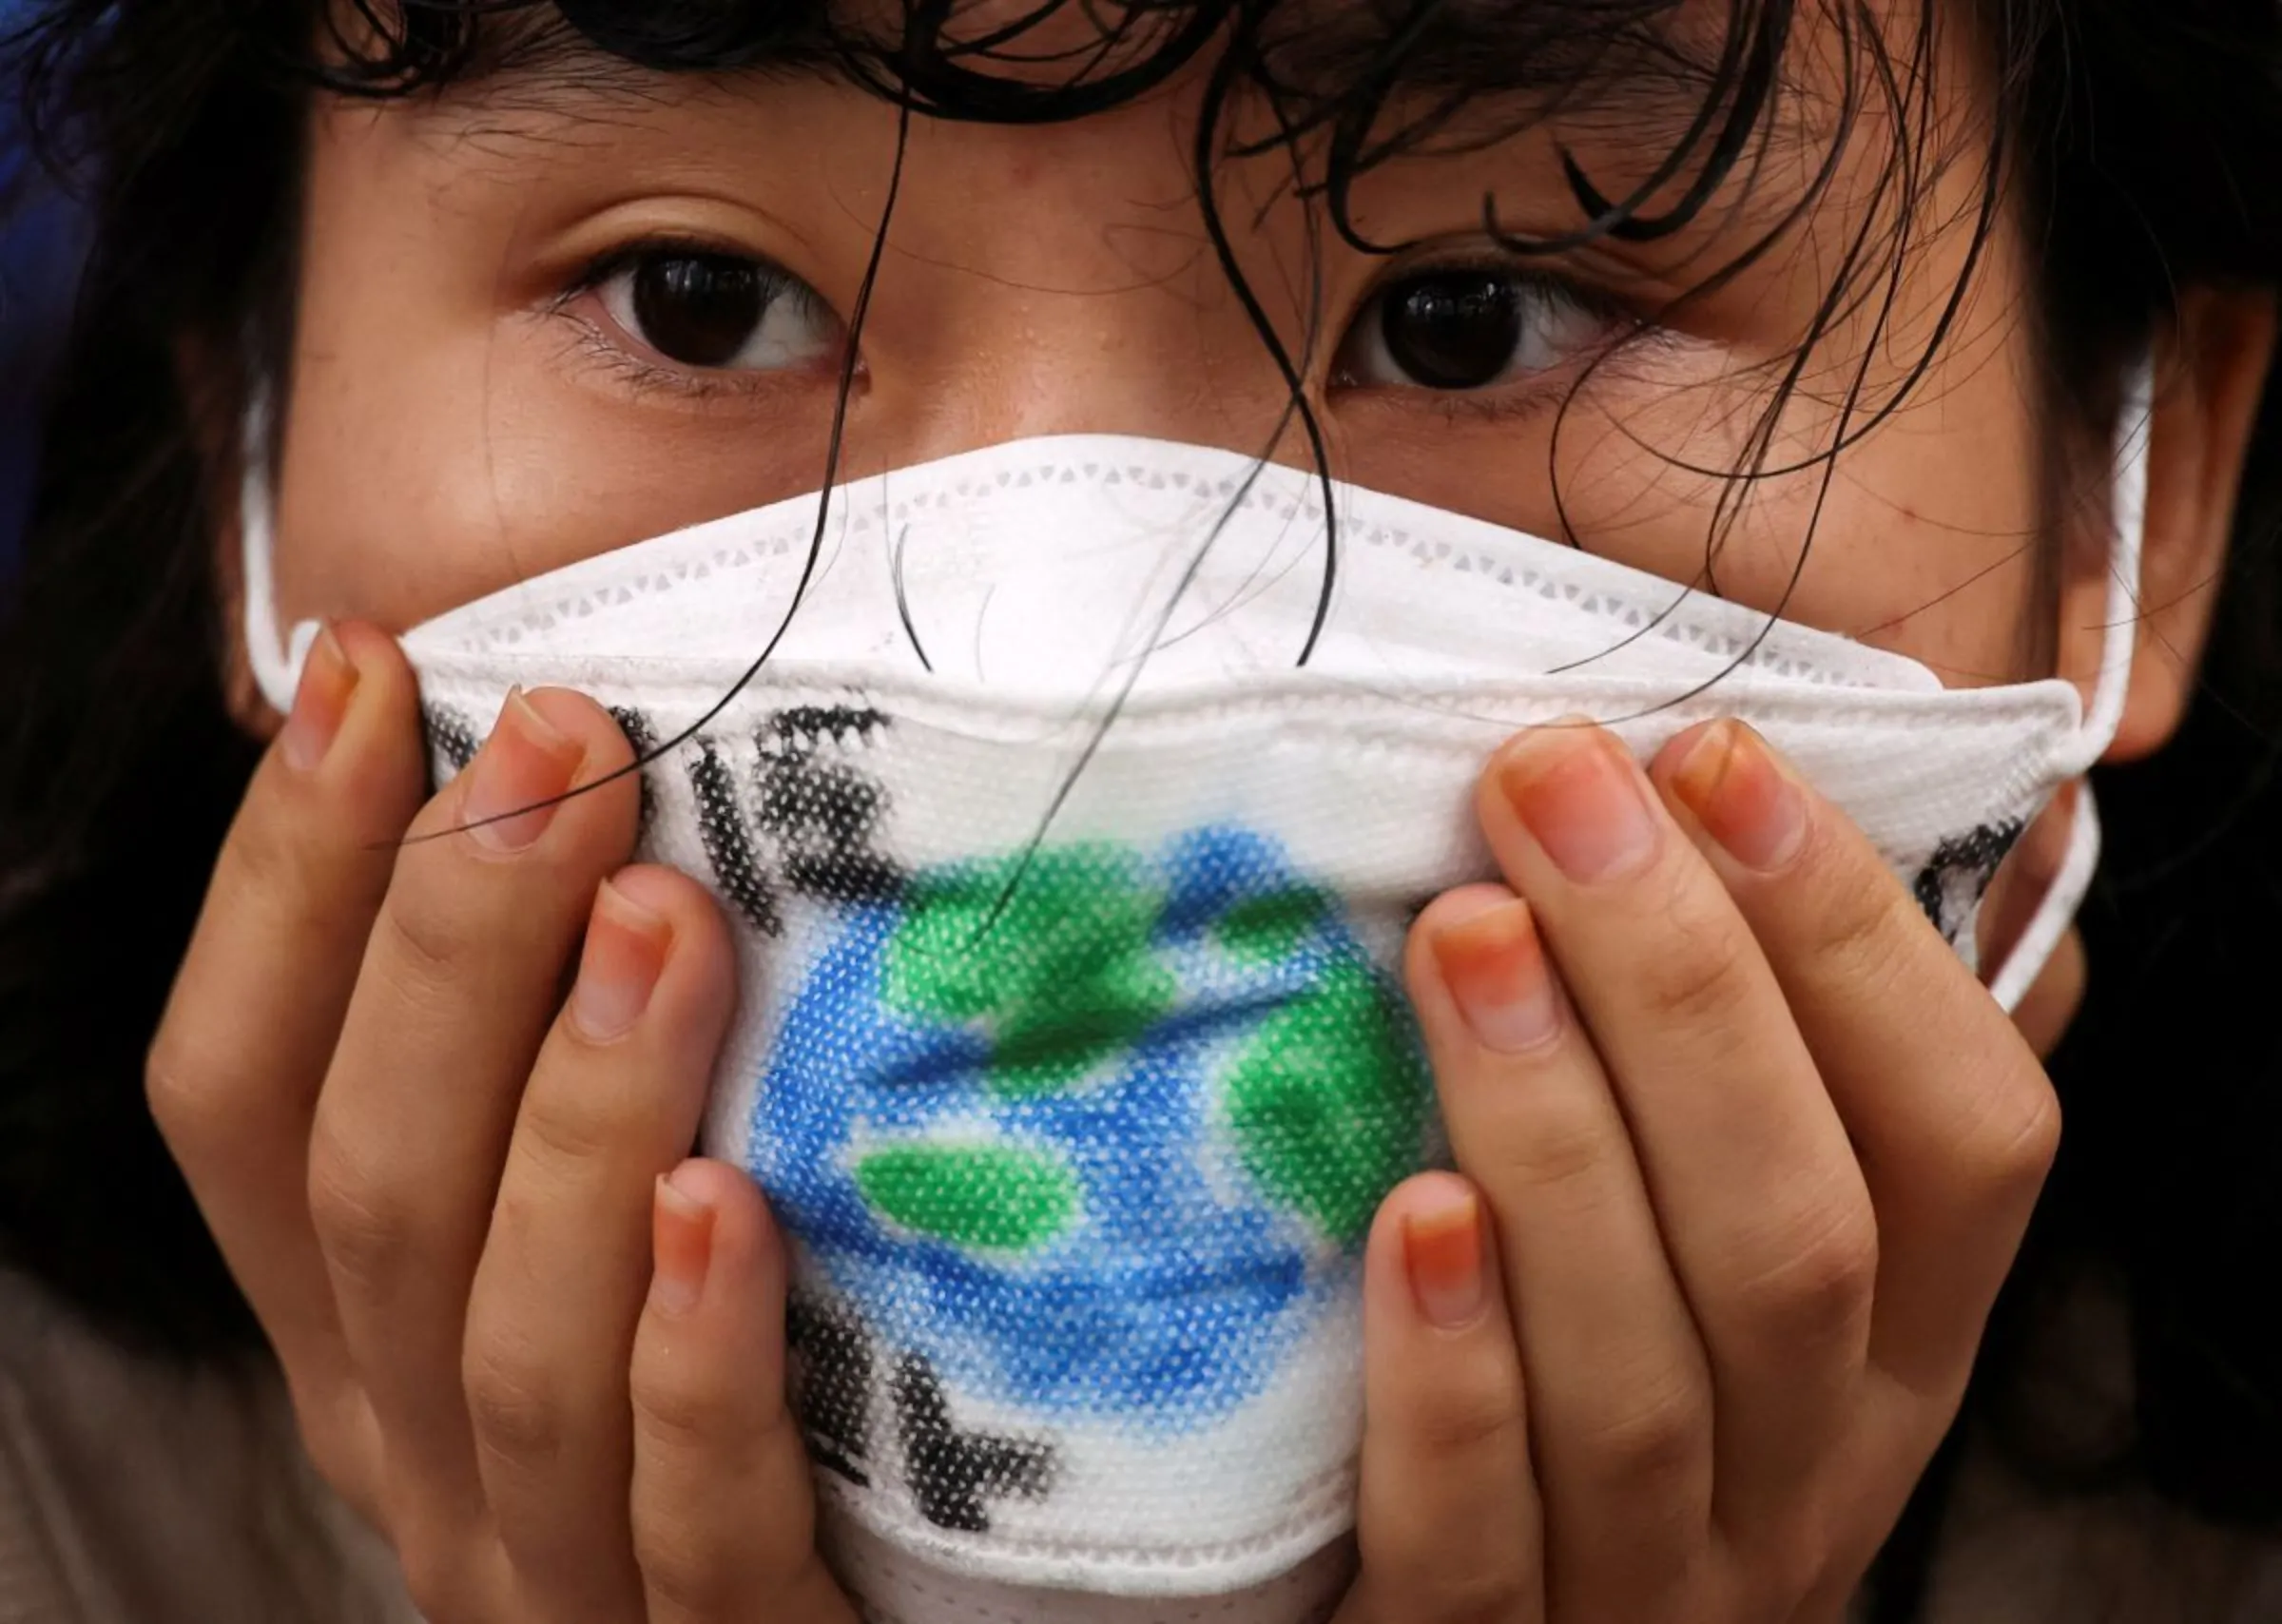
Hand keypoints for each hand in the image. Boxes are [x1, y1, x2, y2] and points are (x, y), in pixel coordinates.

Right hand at [147, 624, 855, 1623]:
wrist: (927, 1614)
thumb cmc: (763, 1359)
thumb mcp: (623, 1187)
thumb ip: (567, 1036)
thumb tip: (580, 768)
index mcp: (368, 1318)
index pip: (242, 1097)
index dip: (284, 884)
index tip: (373, 673)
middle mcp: (419, 1439)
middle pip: (372, 1189)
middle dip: (447, 946)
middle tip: (568, 745)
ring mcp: (559, 1563)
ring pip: (512, 1341)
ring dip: (571, 1116)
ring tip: (662, 920)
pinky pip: (690, 1515)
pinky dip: (692, 1361)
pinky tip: (730, 1208)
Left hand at [1339, 718, 2060, 1623]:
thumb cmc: (1574, 1373)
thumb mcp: (1702, 1240)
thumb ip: (1726, 1074)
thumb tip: (1681, 791)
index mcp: (1899, 1347)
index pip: (1966, 1135)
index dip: (1852, 934)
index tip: (1711, 753)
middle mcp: (1811, 1469)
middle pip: (1798, 1230)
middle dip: (1682, 983)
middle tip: (1545, 787)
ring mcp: (1654, 1578)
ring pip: (1648, 1368)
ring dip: (1561, 1132)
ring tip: (1462, 939)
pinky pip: (1479, 1532)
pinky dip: (1457, 1372)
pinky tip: (1408, 1219)